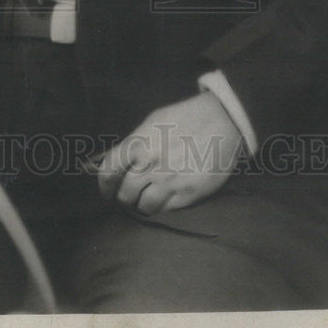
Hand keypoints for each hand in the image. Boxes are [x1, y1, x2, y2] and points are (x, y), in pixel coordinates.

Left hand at [96, 93, 242, 215]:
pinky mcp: (187, 193)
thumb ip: (136, 142)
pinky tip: (166, 198)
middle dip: (125, 198)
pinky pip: (165, 210)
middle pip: (124, 194)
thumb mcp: (154, 121)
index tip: (107, 192)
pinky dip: (162, 207)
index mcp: (138, 144)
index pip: (108, 171)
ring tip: (148, 199)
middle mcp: (151, 164)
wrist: (223, 120)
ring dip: (143, 205)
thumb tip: (121, 160)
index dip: (104, 187)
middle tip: (131, 197)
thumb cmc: (187, 117)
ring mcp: (169, 180)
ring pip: (143, 207)